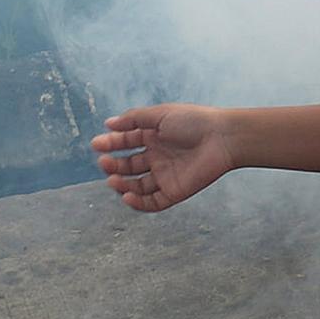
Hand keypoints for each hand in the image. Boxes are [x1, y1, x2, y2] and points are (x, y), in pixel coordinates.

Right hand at [92, 103, 230, 212]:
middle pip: (128, 166)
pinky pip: (152, 202)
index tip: (97, 144)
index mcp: (153, 137)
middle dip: (114, 165)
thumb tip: (108, 124)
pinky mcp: (175, 192)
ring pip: (137, 186)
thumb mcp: (159, 115)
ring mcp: (165, 176)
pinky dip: (138, 203)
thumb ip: (133, 120)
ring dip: (122, 184)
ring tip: (112, 179)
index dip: (110, 144)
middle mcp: (158, 157)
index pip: (126, 143)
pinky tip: (126, 195)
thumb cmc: (193, 121)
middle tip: (104, 162)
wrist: (222, 138)